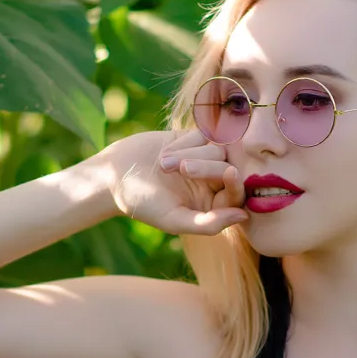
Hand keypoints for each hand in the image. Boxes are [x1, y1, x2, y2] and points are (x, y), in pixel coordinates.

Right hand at [102, 129, 246, 235]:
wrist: (113, 176)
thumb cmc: (143, 203)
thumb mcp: (173, 219)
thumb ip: (208, 224)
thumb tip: (243, 217)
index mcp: (211, 206)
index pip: (237, 195)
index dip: (237, 183)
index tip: (230, 172)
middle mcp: (210, 182)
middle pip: (227, 166)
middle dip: (206, 166)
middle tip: (180, 170)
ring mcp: (202, 158)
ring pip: (216, 147)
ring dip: (189, 154)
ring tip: (163, 165)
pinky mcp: (191, 138)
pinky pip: (203, 133)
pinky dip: (184, 142)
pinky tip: (164, 153)